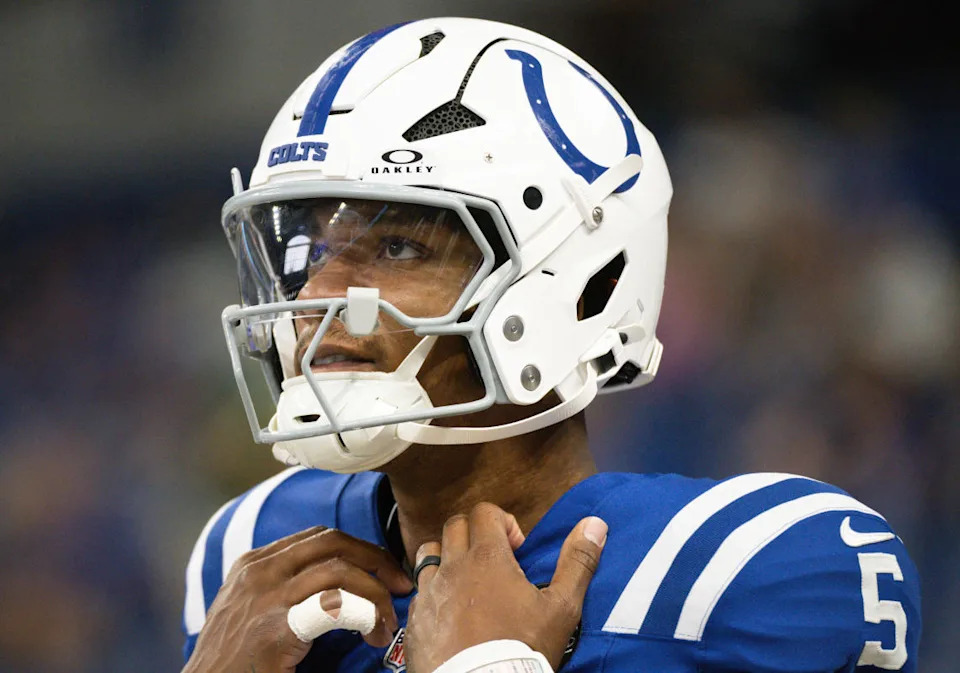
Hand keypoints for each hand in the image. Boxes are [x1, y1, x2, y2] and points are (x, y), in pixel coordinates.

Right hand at [183, 525, 413, 672]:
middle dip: (376, 559)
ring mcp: (266, 598)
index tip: (385, 572)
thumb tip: (339, 581)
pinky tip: (372, 635)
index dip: (360, 549)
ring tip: (387, 624)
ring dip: (375, 595)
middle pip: (333, 542)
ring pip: (339, 571)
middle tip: (400, 585)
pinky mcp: (275, 630)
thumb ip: (284, 586)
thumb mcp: (250, 608)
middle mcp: (260, 571)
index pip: (320, 536)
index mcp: (255, 563)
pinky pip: (333, 606)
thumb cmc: (233, 659)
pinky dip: (363, 615)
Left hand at [405, 503, 606, 671]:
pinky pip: (420, 593)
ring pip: (429, 554)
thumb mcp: (562, 608)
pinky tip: (451, 615)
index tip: (517, 550)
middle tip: (495, 562)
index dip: (503, 522)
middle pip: (454, 526)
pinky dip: (435, 594)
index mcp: (486, 557)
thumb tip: (595, 524)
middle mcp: (452, 567)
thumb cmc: (523, 648)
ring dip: (448, 559)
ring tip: (467, 583)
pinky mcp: (416, 620)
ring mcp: (429, 593)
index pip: (484, 512)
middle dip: (475, 534)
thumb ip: (577, 562)